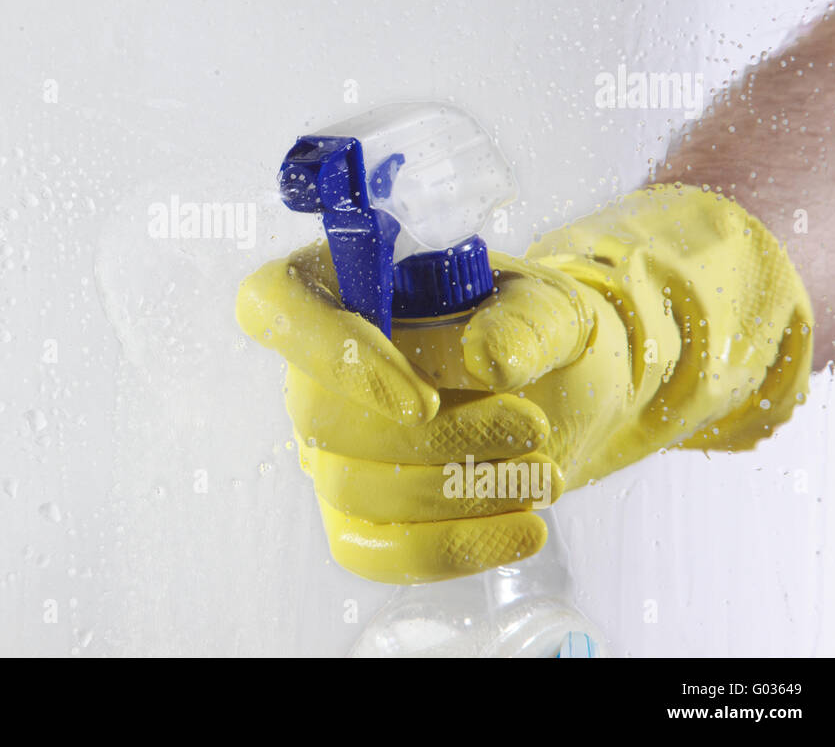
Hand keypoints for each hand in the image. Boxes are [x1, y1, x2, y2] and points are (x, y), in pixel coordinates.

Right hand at [236, 185, 812, 583]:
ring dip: (458, 493)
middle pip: (321, 416)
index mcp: (337, 285)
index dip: (329, 354)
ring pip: (351, 489)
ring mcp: (328, 448)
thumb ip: (525, 321)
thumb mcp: (548, 307)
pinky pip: (374, 550)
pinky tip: (524, 530)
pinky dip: (453, 548)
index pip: (273, 304)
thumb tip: (488, 360)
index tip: (420, 399)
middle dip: (438, 436)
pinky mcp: (358, 514)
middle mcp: (313, 369)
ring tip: (545, 475)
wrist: (561, 391)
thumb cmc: (532, 331)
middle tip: (531, 428)